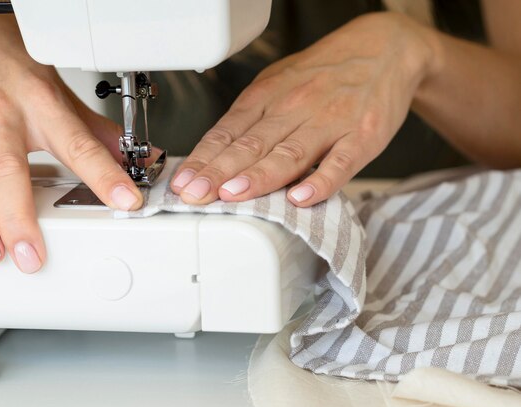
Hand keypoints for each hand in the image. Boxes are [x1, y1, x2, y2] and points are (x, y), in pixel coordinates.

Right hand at [0, 0, 142, 272]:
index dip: (103, 174)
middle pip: (11, 170)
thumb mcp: (57, 88)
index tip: (125, 200)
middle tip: (32, 256)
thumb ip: (93, 128)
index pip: (78, 144)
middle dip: (21, 218)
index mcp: (39, 102)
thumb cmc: (10, 60)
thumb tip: (132, 153)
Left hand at [171, 12, 435, 206]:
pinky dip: (321, 181)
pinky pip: (340, 162)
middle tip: (195, 194)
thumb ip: (250, 117)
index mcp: (268, 95)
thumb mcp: (279, 82)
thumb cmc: (324, 73)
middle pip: (251, 145)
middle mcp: (294, 106)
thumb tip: (213, 151)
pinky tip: (300, 197)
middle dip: (219, 172)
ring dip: (259, 176)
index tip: (182, 181)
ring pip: (289, 153)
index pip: (227, 131)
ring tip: (233, 194)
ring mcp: (329, 122)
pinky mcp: (362, 136)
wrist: (384, 49)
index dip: (203, 158)